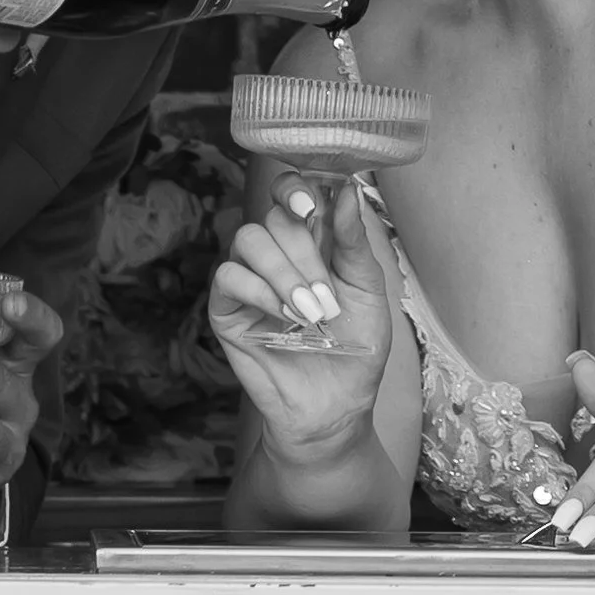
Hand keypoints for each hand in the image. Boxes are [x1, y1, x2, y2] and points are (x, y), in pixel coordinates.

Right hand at [209, 170, 392, 453]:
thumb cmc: (356, 348)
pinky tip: (284, 317)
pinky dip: (259, 291)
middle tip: (327, 299)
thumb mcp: (368, 290)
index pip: (289, 193)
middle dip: (305, 253)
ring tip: (310, 314)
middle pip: (273, 217)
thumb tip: (346, 189)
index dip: (294, 187)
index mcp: (311, 241)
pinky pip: (228, 277)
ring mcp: (249, 280)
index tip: (310, 204)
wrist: (336, 407)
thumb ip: (354, 241)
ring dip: (283, 273)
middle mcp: (276, 254)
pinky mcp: (226, 310)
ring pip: (248, 240)